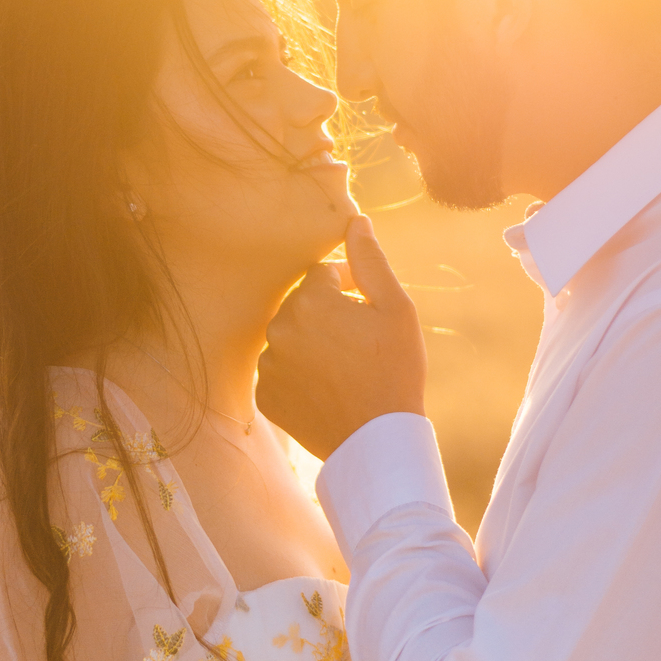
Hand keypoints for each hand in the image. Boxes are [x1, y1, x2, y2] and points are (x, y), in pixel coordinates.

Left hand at [258, 216, 426, 459]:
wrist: (376, 440)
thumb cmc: (394, 370)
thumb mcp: (395, 309)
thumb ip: (370, 260)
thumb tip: (355, 220)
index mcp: (310, 300)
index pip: (322, 274)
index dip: (348, 288)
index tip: (368, 312)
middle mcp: (279, 328)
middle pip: (302, 305)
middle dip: (327, 314)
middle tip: (360, 344)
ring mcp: (268, 366)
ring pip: (289, 338)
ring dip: (311, 344)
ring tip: (345, 369)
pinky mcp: (265, 396)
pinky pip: (281, 372)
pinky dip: (299, 375)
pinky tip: (327, 389)